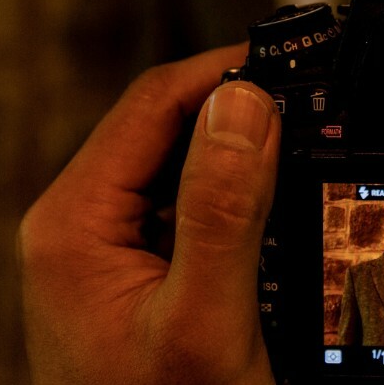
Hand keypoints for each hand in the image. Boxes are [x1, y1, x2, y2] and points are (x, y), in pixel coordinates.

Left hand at [18, 45, 280, 384]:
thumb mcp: (204, 320)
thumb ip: (221, 208)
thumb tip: (246, 104)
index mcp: (75, 223)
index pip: (154, 102)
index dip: (226, 71)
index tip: (292, 65)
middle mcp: (81, 224)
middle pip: (165, 123)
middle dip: (238, 110)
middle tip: (308, 106)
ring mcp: (106, 245)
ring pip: (179, 159)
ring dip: (238, 149)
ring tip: (298, 148)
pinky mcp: (134, 265)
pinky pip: (185, 200)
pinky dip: (232, 190)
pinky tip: (270, 203)